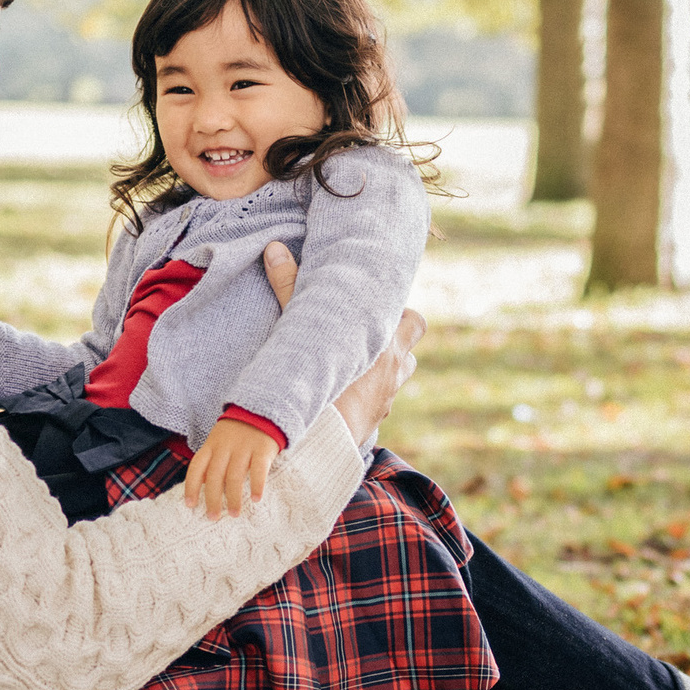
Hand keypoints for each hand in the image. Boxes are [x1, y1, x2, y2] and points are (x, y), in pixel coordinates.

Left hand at [185, 416, 279, 517]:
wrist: (260, 411)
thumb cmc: (236, 433)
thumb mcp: (217, 441)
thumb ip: (210, 460)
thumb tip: (200, 485)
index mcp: (211, 446)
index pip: (196, 468)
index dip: (191, 487)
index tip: (190, 505)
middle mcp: (225, 448)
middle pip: (215, 476)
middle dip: (212, 499)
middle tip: (213, 517)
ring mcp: (244, 448)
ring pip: (234, 476)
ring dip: (233, 498)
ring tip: (234, 514)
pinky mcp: (262, 449)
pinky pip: (258, 470)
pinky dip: (257, 485)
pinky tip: (255, 499)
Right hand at [263, 240, 422, 446]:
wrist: (322, 440)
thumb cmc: (320, 380)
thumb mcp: (303, 330)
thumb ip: (289, 287)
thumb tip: (275, 248)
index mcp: (387, 344)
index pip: (414, 321)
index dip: (400, 314)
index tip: (380, 309)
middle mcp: (394, 372)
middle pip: (411, 350)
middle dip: (396, 342)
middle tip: (369, 336)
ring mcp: (387, 401)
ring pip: (399, 378)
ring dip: (384, 371)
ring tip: (357, 365)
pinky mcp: (374, 423)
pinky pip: (380, 407)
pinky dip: (368, 400)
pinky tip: (347, 398)